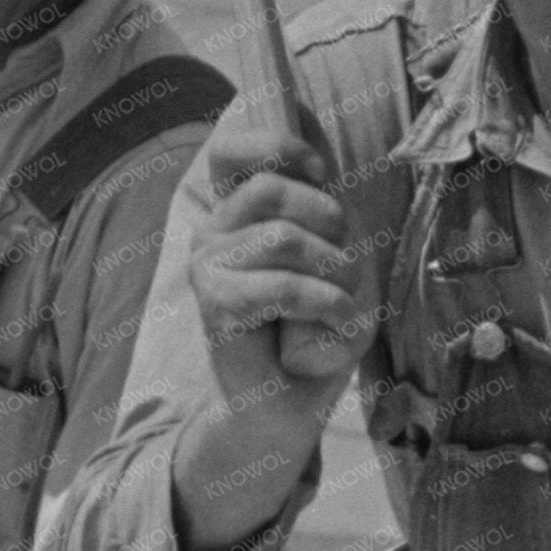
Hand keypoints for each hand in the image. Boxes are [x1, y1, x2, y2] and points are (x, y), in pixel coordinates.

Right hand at [171, 117, 371, 550]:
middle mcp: (213, 230)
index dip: (279, 144)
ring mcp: (206, 265)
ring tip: (342, 302)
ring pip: (285, 238)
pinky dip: (325, 304)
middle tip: (343, 266)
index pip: (233, 149)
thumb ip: (323, 202)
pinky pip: (282, 286)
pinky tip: (335, 321)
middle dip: (328, 221)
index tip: (323, 173)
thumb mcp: (334, 253)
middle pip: (273, 188)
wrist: (288, 406)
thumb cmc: (317, 326)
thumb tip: (317, 145)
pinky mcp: (214, 304)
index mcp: (238, 211)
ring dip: (336, 271)